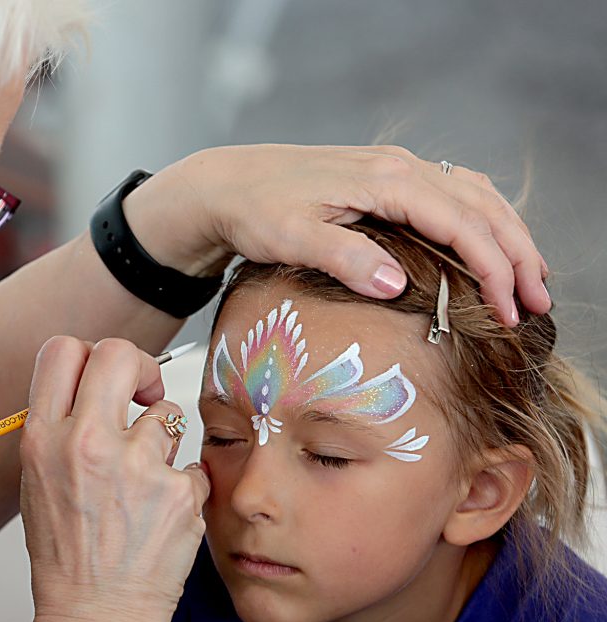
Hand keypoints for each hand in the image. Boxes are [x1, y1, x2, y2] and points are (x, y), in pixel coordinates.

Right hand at [20, 336, 208, 621]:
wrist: (96, 617)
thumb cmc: (68, 557)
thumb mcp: (38, 483)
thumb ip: (60, 429)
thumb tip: (92, 386)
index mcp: (43, 439)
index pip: (63, 351)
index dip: (89, 355)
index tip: (105, 380)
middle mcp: (86, 445)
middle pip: (120, 355)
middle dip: (140, 368)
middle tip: (144, 397)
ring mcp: (136, 466)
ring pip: (168, 413)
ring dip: (162, 442)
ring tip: (144, 487)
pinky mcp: (179, 492)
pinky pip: (191, 465)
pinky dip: (181, 487)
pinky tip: (160, 517)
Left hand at [124, 144, 549, 325]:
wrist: (226, 185)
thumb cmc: (255, 212)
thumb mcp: (292, 238)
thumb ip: (345, 258)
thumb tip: (398, 285)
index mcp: (386, 181)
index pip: (461, 224)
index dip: (492, 269)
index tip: (510, 312)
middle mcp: (399, 168)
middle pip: (481, 207)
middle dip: (516, 255)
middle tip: (538, 304)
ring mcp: (394, 169)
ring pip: (474, 196)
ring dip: (506, 236)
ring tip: (529, 278)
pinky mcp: (385, 178)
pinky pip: (452, 192)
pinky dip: (481, 218)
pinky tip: (489, 242)